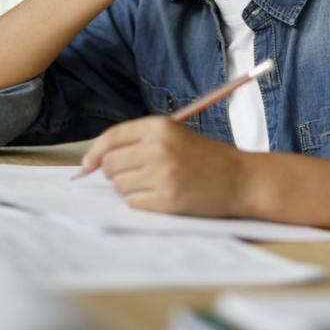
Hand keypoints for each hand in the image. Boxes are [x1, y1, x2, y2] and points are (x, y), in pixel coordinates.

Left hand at [81, 117, 244, 216]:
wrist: (242, 179)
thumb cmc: (207, 158)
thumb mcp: (175, 136)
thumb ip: (140, 141)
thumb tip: (96, 160)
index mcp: (160, 127)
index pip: (112, 138)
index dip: (94, 153)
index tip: (87, 165)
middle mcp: (159, 148)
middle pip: (110, 164)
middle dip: (115, 173)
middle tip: (136, 176)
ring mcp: (163, 174)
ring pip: (120, 186)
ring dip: (130, 189)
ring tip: (155, 185)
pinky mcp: (168, 199)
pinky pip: (133, 203)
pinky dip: (141, 202)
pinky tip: (161, 196)